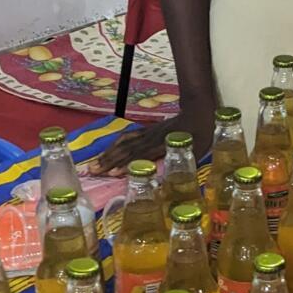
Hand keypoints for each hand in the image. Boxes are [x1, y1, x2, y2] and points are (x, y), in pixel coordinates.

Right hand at [93, 100, 215, 173]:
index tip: (112, 173)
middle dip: (108, 161)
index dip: (126, 164)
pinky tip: (108, 150)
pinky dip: (116, 144)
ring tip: (94, 163)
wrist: (198, 110)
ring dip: (108, 153)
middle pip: (127, 150)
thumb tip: (167, 182)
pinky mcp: (147, 130)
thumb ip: (181, 163)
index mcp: (163, 144)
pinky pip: (128, 136)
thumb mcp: (196, 151)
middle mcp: (151, 138)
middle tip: (92, 171)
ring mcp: (147, 133)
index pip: (141, 156)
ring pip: (124, 143)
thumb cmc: (201, 134)